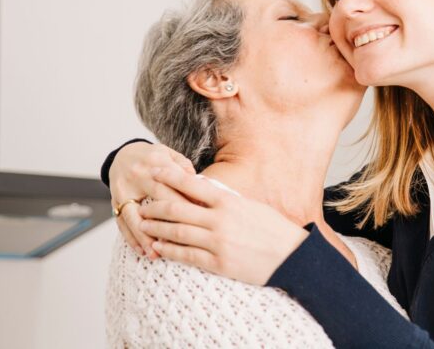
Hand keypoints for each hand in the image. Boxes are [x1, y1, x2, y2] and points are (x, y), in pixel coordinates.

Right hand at [109, 142, 194, 258]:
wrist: (124, 154)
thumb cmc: (153, 158)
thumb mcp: (169, 154)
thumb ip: (184, 167)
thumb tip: (199, 184)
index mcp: (156, 162)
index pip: (174, 184)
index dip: (187, 201)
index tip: (200, 217)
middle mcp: (138, 175)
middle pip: (155, 201)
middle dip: (170, 222)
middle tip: (184, 241)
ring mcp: (124, 190)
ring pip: (134, 216)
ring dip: (145, 237)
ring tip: (156, 254)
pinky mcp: (114, 201)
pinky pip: (121, 222)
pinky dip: (131, 238)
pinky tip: (141, 251)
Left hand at [137, 165, 308, 285]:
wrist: (291, 256)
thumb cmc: (273, 229)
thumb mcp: (251, 205)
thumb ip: (226, 198)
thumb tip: (205, 188)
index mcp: (229, 201)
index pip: (192, 184)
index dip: (169, 176)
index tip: (154, 170)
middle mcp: (220, 220)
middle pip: (178, 208)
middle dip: (156, 205)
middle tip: (142, 203)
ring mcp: (218, 242)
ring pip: (178, 232)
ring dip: (157, 227)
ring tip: (143, 225)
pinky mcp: (218, 263)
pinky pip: (187, 256)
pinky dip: (170, 250)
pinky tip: (159, 247)